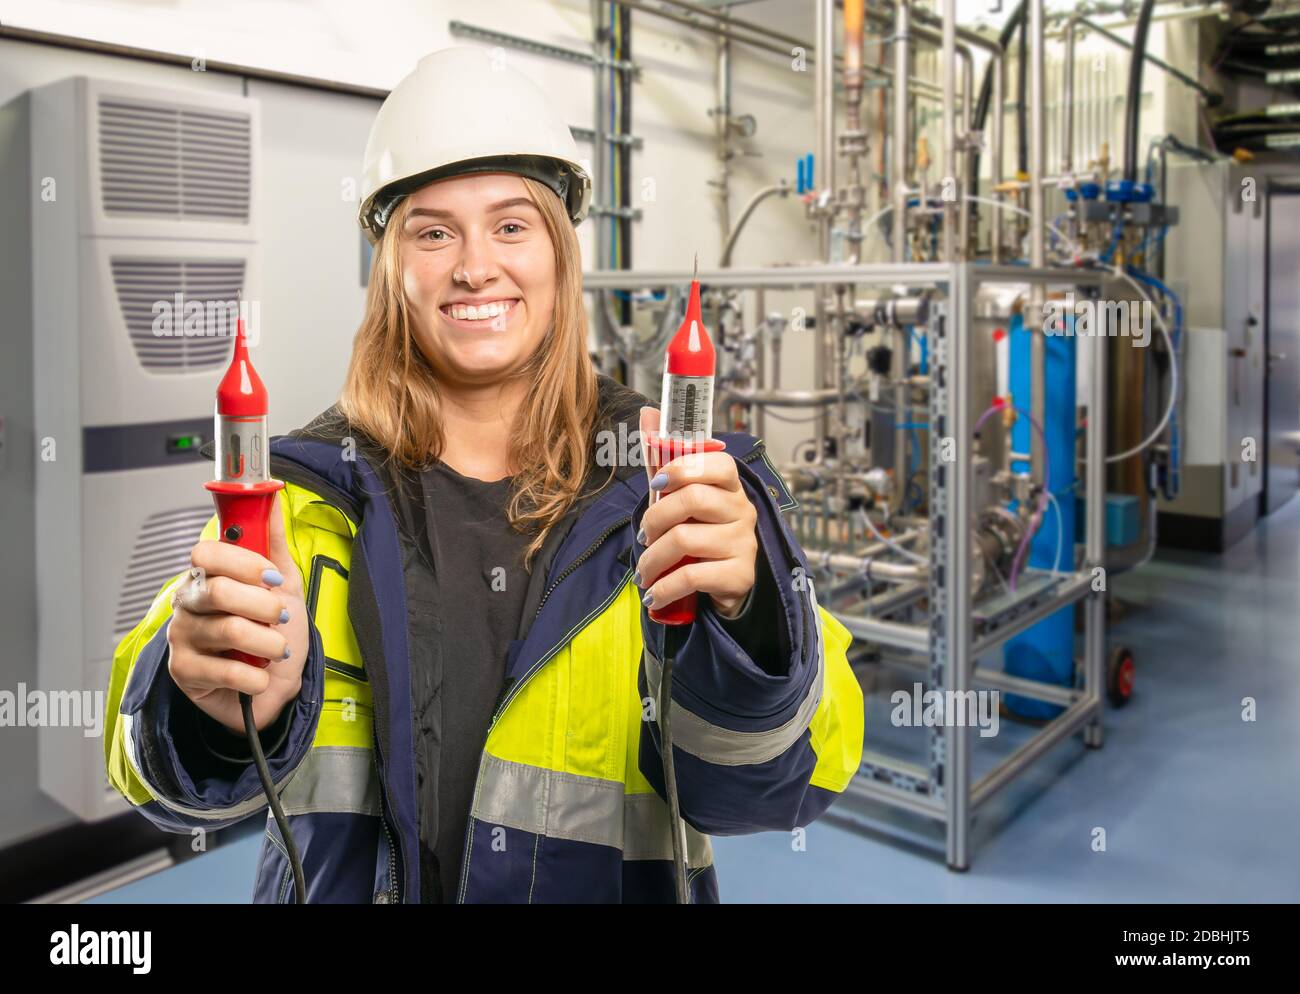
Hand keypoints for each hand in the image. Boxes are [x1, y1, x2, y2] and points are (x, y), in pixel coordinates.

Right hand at [166, 491, 308, 734]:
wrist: (274, 687)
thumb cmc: (272, 633)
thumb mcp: (284, 584)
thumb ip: (273, 543)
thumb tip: (272, 496)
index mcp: (206, 575)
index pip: (206, 553)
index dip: (244, 562)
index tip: (274, 578)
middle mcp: (186, 602)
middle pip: (219, 590)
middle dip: (264, 606)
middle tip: (282, 618)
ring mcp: (180, 637)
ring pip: (229, 630)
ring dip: (269, 643)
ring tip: (277, 650)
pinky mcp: (183, 673)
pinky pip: (227, 670)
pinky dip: (258, 675)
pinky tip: (260, 675)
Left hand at [635, 407, 756, 618]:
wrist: (725, 585)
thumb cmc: (700, 533)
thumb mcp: (679, 498)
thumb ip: (664, 459)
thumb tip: (647, 412)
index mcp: (730, 486)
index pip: (719, 464)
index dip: (684, 468)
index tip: (658, 483)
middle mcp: (742, 510)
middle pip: (693, 499)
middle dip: (656, 518)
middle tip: (643, 536)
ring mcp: (744, 543)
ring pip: (686, 539)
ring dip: (653, 558)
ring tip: (646, 570)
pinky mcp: (740, 575)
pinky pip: (692, 576)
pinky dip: (665, 586)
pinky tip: (655, 591)